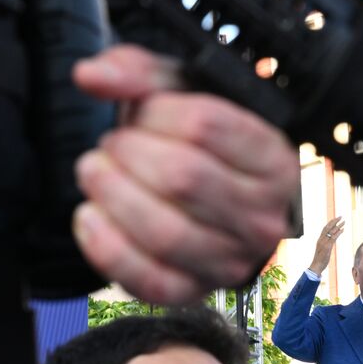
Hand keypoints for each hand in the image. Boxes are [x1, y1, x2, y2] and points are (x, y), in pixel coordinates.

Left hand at [70, 45, 298, 303]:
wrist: (207, 201)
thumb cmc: (197, 142)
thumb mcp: (178, 92)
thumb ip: (137, 72)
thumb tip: (92, 75)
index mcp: (273, 158)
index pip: (206, 125)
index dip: (155, 112)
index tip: (138, 112)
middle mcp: (263, 215)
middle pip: (182, 178)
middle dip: (128, 154)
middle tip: (110, 145)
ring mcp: (232, 260)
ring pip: (165, 233)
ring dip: (113, 196)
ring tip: (94, 173)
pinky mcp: (194, 291)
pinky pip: (149, 280)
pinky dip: (107, 248)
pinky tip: (90, 215)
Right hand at [310, 217, 342, 275]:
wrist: (316, 266)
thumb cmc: (320, 260)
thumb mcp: (323, 251)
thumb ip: (326, 245)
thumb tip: (331, 243)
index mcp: (319, 240)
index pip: (324, 228)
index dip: (330, 223)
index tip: (336, 219)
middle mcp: (321, 240)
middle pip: (327, 227)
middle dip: (334, 221)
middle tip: (341, 216)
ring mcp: (324, 243)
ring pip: (331, 231)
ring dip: (338, 226)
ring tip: (344, 222)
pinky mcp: (327, 247)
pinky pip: (333, 238)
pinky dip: (338, 233)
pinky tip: (343, 229)